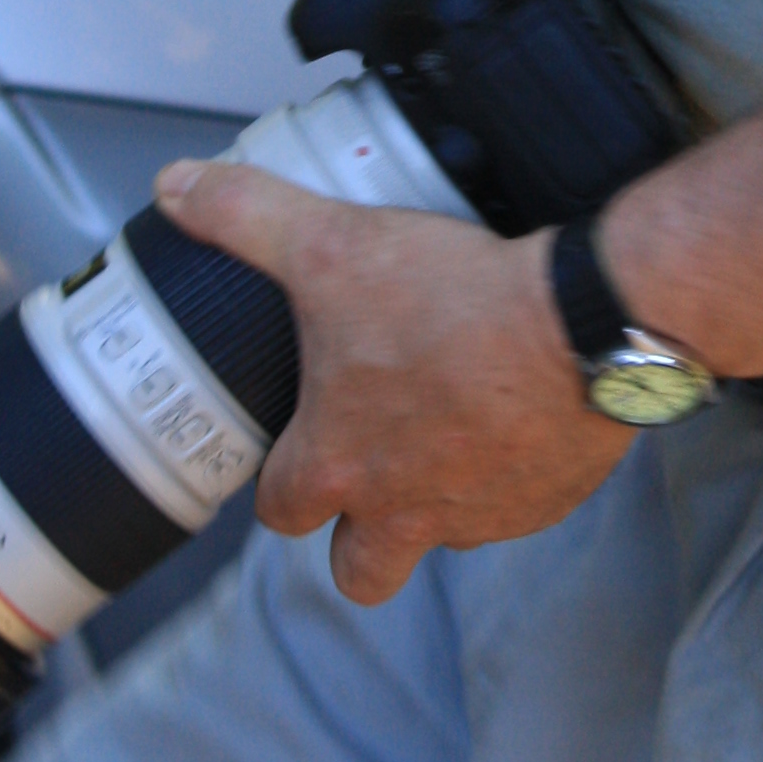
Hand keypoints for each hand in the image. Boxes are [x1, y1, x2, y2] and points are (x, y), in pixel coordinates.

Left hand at [151, 162, 622, 606]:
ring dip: (434, 505)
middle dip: (354, 536)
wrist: (585, 323)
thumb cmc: (458, 299)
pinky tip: (512, 419)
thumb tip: (178, 188)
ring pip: (439, 541)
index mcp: (338, 461)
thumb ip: (246, 215)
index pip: (280, 511)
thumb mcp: (332, 242)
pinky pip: (512, 512)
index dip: (281, 481)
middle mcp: (404, 508)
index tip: (297, 445)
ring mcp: (479, 514)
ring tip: (446, 434)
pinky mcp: (543, 503)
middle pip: (360, 573)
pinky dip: (506, 478)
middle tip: (369, 472)